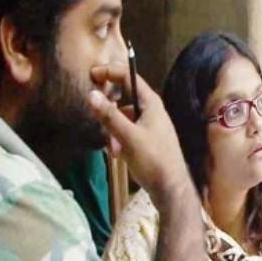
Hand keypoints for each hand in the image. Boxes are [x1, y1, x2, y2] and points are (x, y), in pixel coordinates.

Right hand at [86, 63, 189, 199]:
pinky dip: (118, 138)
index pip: (129, 76)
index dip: (110, 72)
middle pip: (124, 96)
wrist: (170, 188)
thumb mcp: (128, 137)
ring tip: (112, 147)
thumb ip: (109, 115)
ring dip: (112, 128)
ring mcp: (150, 125)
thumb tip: (91, 94)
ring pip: (123, 116)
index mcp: (151, 103)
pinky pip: (126, 130)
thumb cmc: (153, 160)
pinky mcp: (147, 139)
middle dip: (109, 107)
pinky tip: (117, 154)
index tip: (91, 75)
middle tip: (96, 115)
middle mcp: (151, 110)